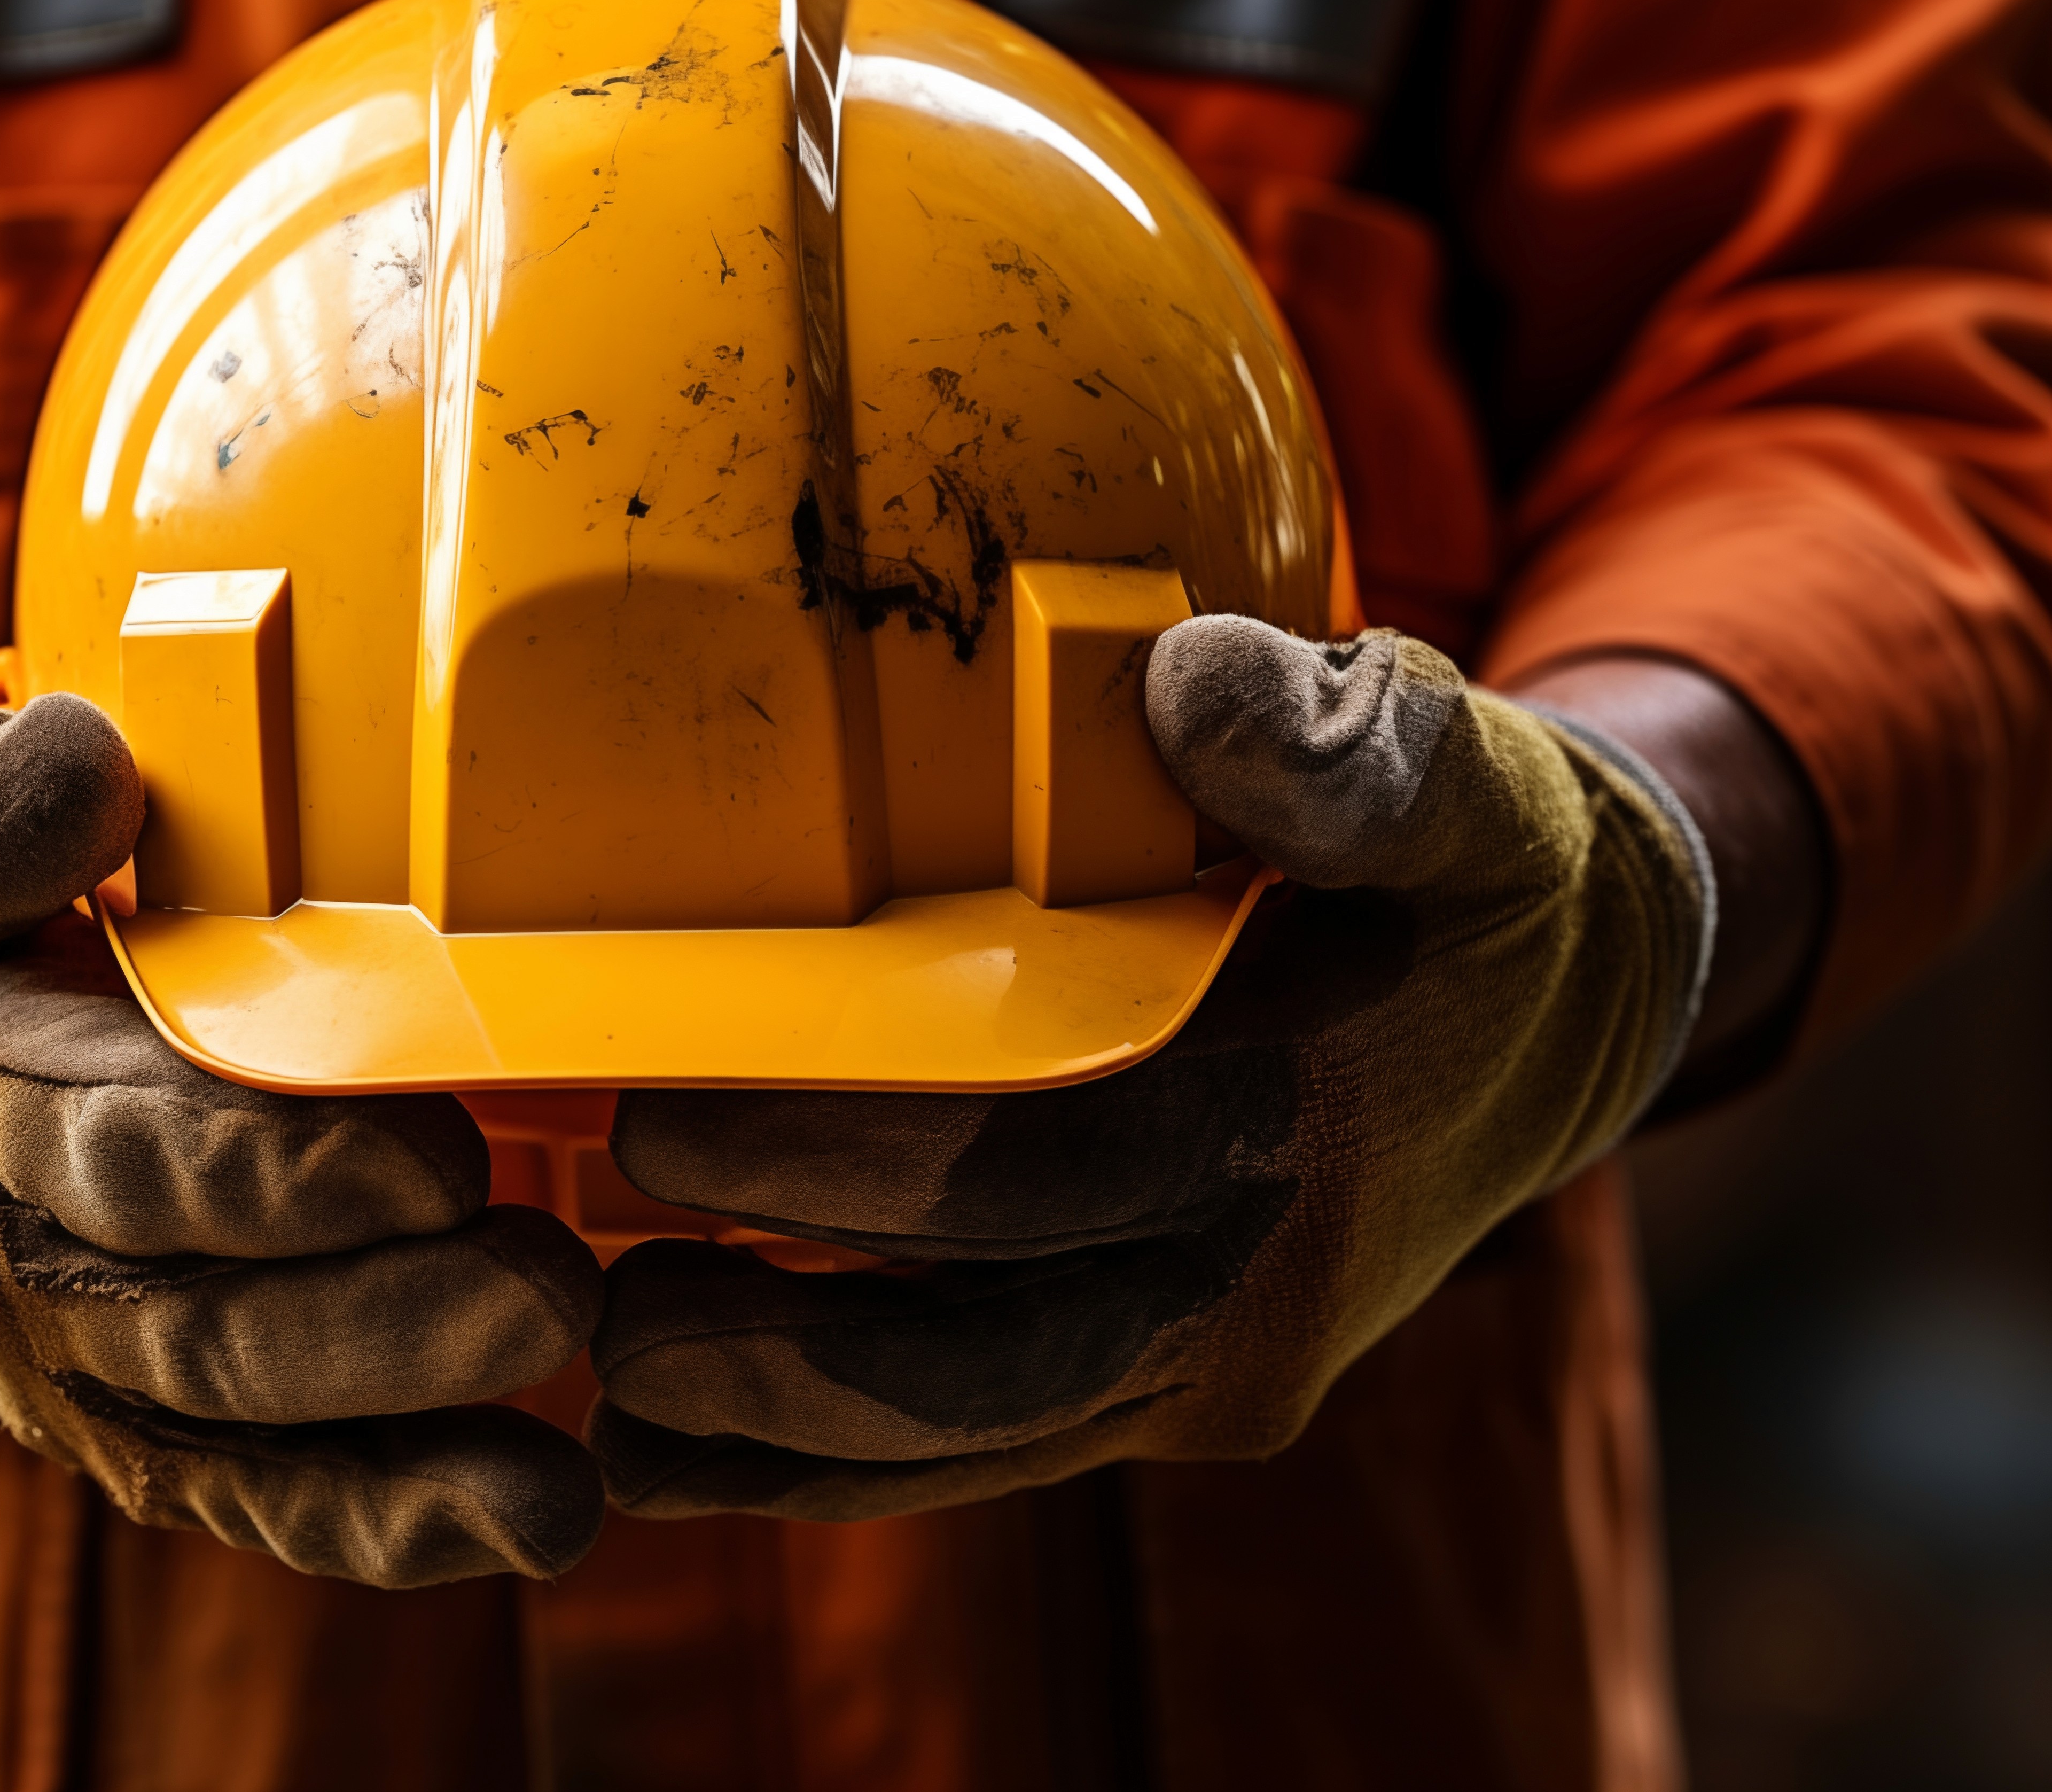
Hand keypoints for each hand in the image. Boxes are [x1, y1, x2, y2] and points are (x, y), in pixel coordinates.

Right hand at [0, 696, 604, 1585]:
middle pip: (214, 1327)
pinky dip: (407, 1519)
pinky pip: (281, 1502)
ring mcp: (104, 1378)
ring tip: (564, 1401)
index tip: (427, 1158)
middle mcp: (39, 1278)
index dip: (275, 1176)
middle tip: (549, 1282)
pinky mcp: (168, 1438)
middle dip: (386, 1321)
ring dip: (417, 1424)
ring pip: (257, 1434)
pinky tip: (542, 1509)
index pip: (131, 1162)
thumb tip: (81, 770)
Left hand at [582, 618, 1715, 1519]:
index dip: (850, 1160)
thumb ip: (1343, 747)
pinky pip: (982, 1455)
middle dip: (787, 1337)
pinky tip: (677, 1458)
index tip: (665, 1121)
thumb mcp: (1456, 782)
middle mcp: (1253, 1288)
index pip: (1045, 1164)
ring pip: (972, 1440)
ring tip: (615, 1398)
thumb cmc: (1473, 871)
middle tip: (605, 1298)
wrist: (1555, 1015)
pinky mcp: (1160, 1389)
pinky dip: (829, 1471)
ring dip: (785, 1437)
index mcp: (1297, 1133)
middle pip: (990, 1349)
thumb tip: (1195, 688)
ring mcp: (1208, 1361)